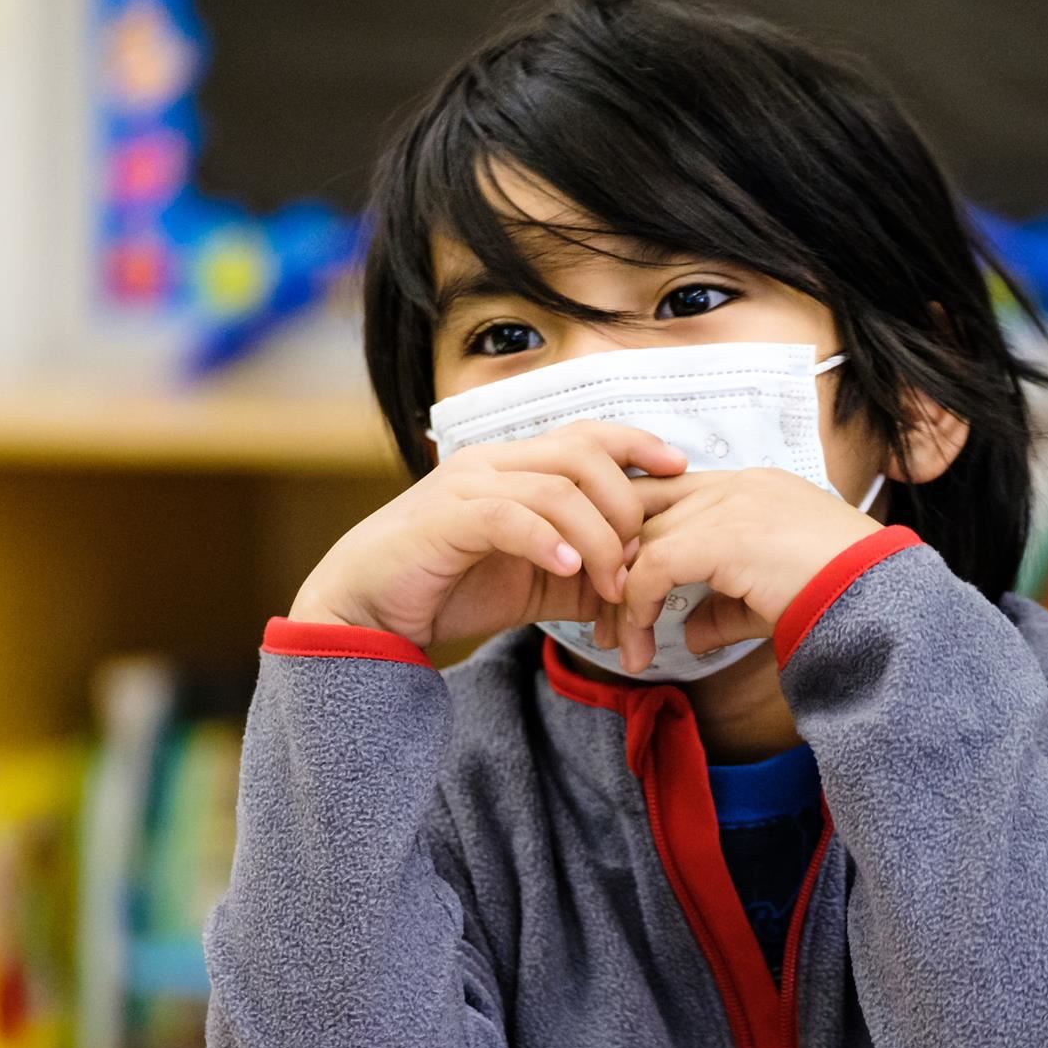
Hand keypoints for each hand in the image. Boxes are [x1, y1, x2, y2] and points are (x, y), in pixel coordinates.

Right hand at [288, 422, 686, 648]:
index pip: (588, 434)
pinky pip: (509, 517)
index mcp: (515, 468)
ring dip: (596, 539)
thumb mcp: (533, 581)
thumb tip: (638, 583)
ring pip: (556, 489)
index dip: (638, 443)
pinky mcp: (445, 519)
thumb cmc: (447, 588)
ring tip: (609, 583)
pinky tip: (567, 570)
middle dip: (625, 506)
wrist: (367, 612)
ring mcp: (466, 487)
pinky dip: (547, 542)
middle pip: (584, 455)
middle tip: (638, 561)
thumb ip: (581, 571)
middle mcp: (493, 464)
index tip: (680, 469)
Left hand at [614, 468, 883, 672]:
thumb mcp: (768, 600)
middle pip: (645, 510)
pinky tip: (640, 643)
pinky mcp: (724, 536)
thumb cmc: (840, 599)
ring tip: (619, 645)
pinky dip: (638, 607)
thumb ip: (723, 609)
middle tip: (603, 620)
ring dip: (622, 598)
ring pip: (642, 540)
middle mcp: (737, 485)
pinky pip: (654, 567)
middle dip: (615, 565)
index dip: (639, 540)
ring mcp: (731, 504)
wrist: (881, 600)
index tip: (624, 590)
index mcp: (753, 488)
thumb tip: (690, 635)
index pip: (672, 496)